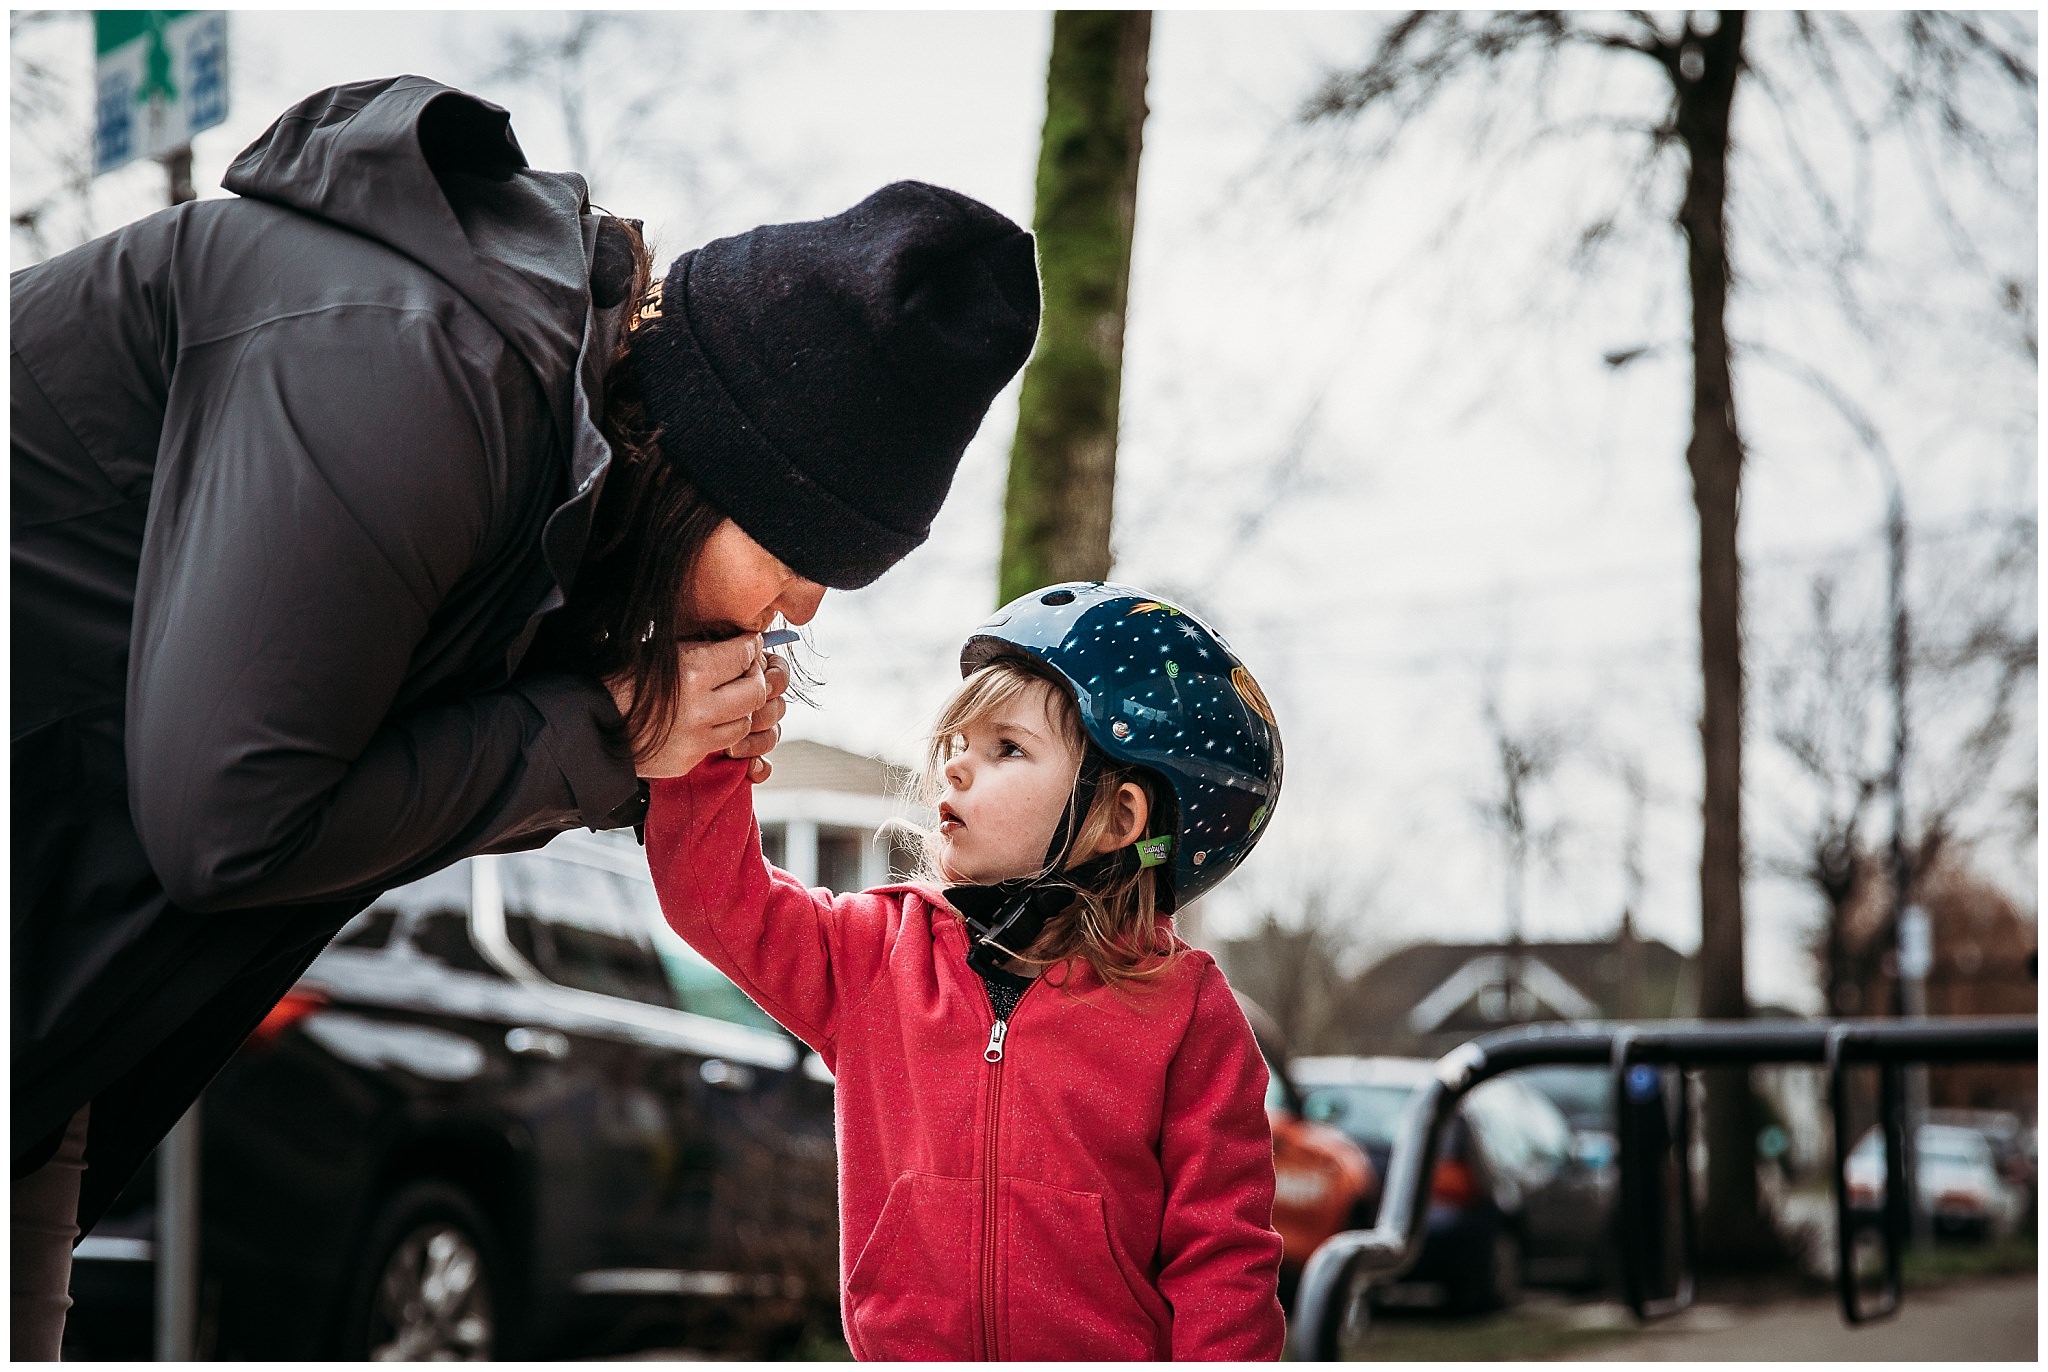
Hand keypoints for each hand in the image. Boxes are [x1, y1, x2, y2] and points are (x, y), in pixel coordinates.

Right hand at [606, 635, 784, 779]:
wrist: (583, 727)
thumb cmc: (614, 682)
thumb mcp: (654, 653)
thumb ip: (696, 650)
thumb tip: (731, 644)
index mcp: (692, 672)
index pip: (743, 655)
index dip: (749, 647)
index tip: (748, 644)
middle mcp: (700, 708)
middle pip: (755, 691)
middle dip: (754, 677)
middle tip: (746, 669)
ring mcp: (696, 739)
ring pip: (745, 722)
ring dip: (742, 708)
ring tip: (727, 697)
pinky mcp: (688, 760)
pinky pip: (720, 744)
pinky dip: (720, 730)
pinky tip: (705, 719)